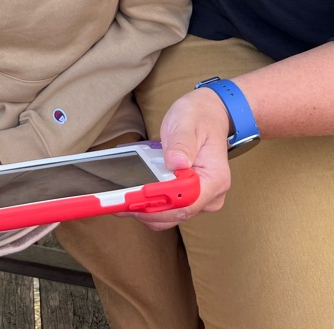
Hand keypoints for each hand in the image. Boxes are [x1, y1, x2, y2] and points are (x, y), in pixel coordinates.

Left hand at [131, 87, 232, 230]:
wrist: (206, 116)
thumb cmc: (198, 118)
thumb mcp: (188, 123)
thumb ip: (182, 143)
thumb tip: (175, 163)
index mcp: (215, 179)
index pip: (187, 201)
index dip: (161, 203)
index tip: (138, 196)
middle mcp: (210, 196)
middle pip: (175, 214)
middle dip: (146, 207)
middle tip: (119, 198)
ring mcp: (199, 200)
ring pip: (168, 216)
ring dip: (144, 208)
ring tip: (120, 195)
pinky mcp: (186, 198)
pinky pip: (165, 209)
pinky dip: (147, 204)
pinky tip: (131, 194)